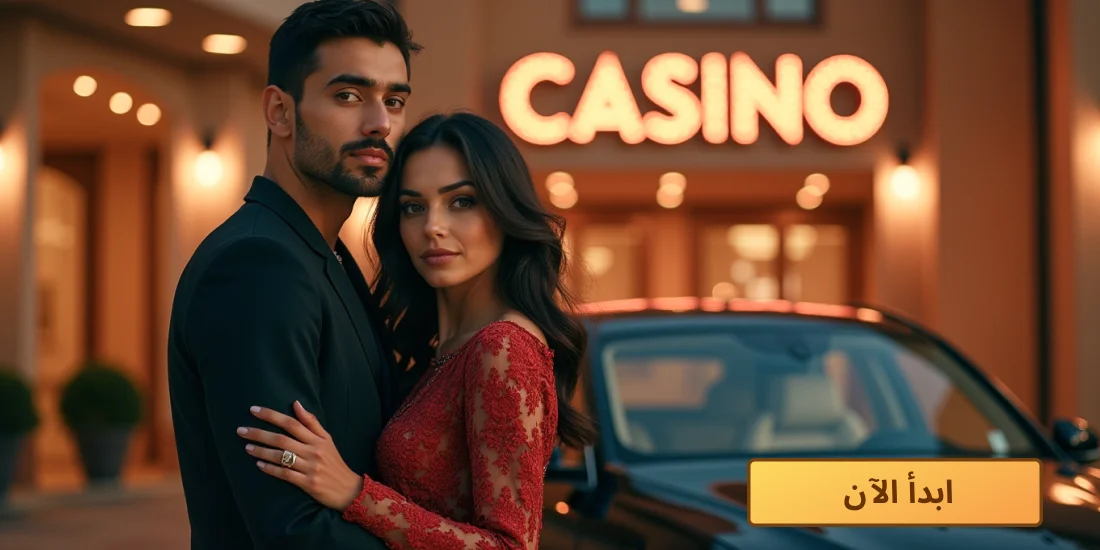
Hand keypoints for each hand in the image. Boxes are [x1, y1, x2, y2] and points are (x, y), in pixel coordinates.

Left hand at [237, 400, 363, 510]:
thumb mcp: (327, 439)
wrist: (348, 489)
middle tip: (241, 430)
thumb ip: (311, 422)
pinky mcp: (308, 483)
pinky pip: (285, 474)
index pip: (292, 423)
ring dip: (261, 451)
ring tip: (247, 447)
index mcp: (318, 439)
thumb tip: (296, 403)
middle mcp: (313, 451)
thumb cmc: (334, 462)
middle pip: (282, 439)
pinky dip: (271, 469)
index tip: (254, 410)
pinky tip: (259, 465)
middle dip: (259, 433)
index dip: (272, 415)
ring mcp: (310, 468)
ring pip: (281, 456)